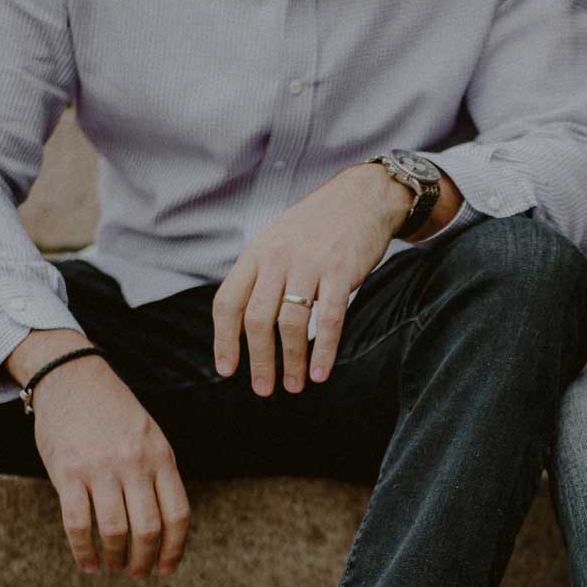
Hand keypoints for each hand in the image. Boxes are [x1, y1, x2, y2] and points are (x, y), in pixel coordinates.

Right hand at [13, 333, 191, 578]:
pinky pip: (78, 523)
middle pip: (150, 528)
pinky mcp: (68, 472)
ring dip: (115, 558)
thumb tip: (165, 525)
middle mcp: (135, 463)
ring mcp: (101, 468)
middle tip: (137, 574)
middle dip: (145, 560)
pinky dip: (84, 550)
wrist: (71, 376)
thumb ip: (158, 473)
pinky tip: (87, 562)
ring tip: (112, 567)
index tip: (167, 568)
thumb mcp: (149, 435)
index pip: (178, 514)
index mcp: (161, 456)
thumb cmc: (112, 411)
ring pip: (115, 530)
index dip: (175, 549)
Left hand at [211, 164, 411, 396]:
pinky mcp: (341, 271)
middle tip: (263, 389)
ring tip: (295, 385)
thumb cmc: (319, 225)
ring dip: (291, 361)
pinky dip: (324, 350)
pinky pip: (329, 319)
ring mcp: (309, 264)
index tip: (227, 369)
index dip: (224, 340)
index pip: (228, 301)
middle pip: (256, 319)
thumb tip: (243, 320)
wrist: (362, 197)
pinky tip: (321, 372)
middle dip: (259, 360)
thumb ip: (260, 274)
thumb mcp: (278, 240)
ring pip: (290, 323)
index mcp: (257, 253)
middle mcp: (278, 258)